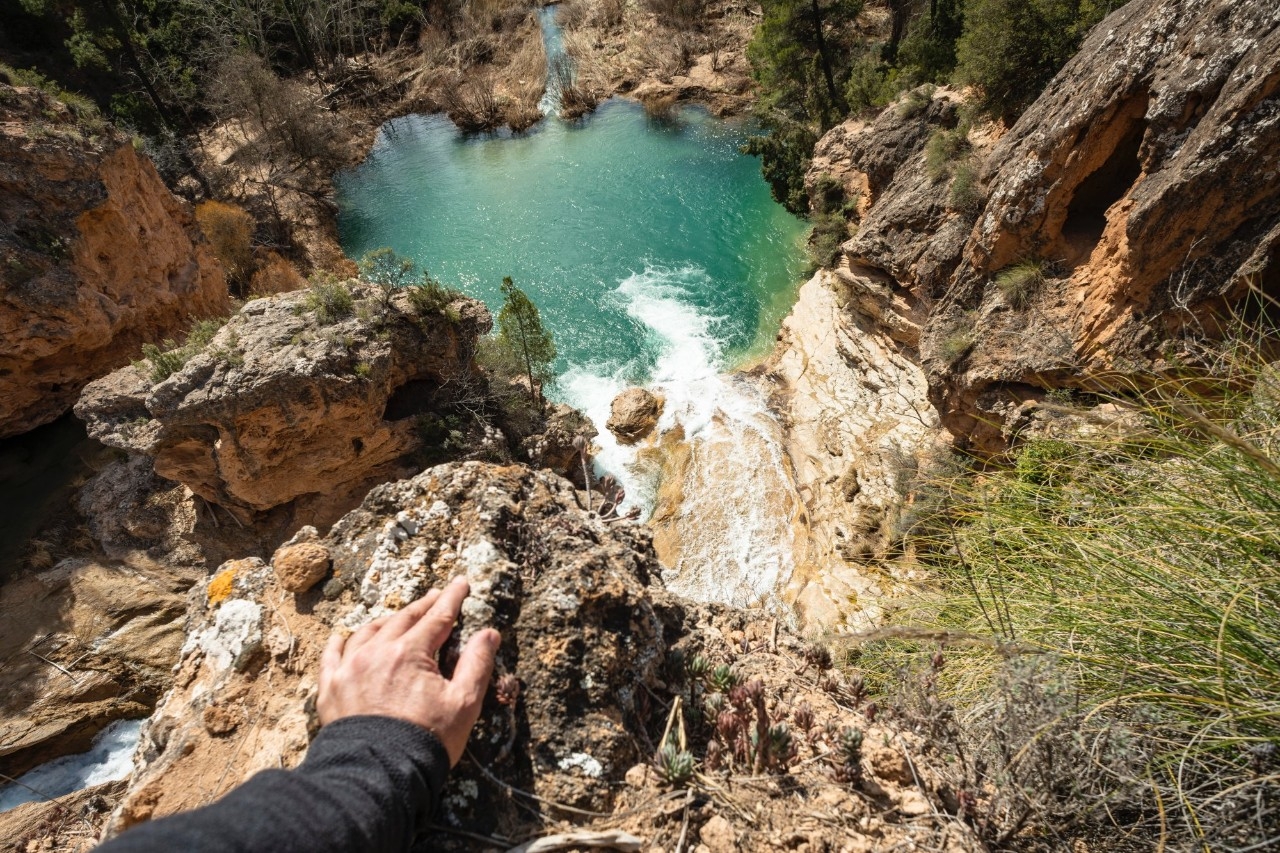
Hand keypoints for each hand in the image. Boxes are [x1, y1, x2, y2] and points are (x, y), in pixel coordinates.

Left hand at [318, 576, 499, 765]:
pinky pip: (332, 656)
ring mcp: (350, 669)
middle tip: (436, 595)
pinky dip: (340, 642)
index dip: (452, 598)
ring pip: (368, 631)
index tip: (461, 582)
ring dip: (387, 620)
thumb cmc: (426, 741)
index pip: (438, 617)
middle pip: (404, 619)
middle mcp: (377, 652)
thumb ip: (477, 664)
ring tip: (398, 617)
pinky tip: (343, 637)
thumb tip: (489, 633)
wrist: (377, 775)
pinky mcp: (330, 689)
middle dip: (423, 605)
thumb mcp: (464, 703)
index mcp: (411, 653)